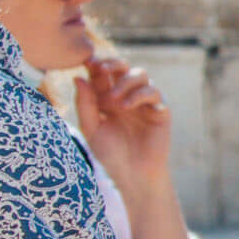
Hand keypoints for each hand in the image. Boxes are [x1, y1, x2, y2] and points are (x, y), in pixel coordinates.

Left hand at [75, 56, 174, 197]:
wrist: (132, 176)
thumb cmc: (109, 155)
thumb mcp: (91, 128)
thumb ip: (85, 104)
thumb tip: (78, 77)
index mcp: (107, 97)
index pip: (103, 73)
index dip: (96, 64)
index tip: (86, 62)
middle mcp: (127, 95)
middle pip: (123, 67)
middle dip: (112, 63)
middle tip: (100, 69)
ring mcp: (144, 102)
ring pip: (140, 74)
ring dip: (124, 81)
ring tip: (112, 100)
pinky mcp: (160, 110)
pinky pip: (153, 92)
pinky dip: (138, 95)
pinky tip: (125, 107)